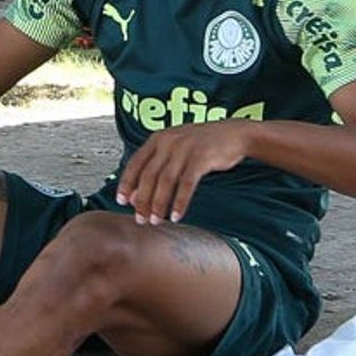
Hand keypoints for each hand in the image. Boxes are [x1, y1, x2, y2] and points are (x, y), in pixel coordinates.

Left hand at [116, 123, 251, 224]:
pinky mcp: (201, 157)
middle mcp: (169, 141)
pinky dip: (180, 202)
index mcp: (158, 139)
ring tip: (156, 221)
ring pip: (165, 181)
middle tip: (140, 219)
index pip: (135, 163)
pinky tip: (176, 216)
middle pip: (149, 175)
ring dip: (159, 204)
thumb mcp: (175, 153)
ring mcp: (185, 148)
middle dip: (142, 200)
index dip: (127, 183)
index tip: (121, 201)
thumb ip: (156, 170)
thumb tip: (135, 198)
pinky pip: (187, 184)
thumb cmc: (201, 147)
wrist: (234, 134)